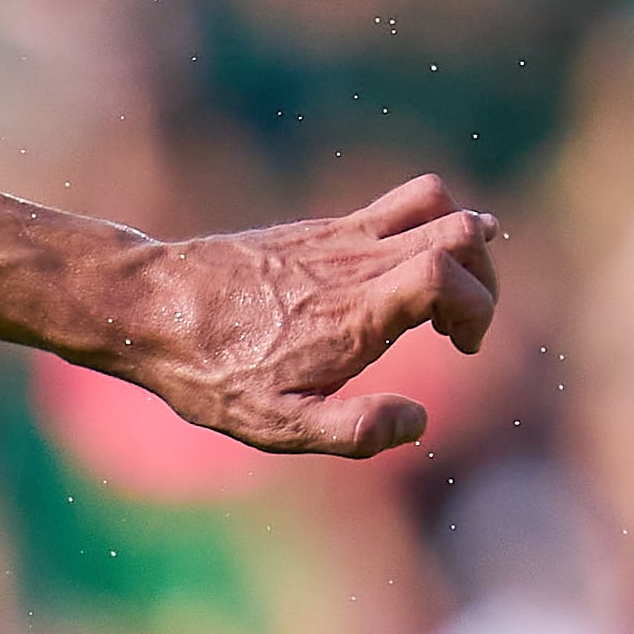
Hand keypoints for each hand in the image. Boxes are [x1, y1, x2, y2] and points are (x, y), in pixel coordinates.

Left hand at [110, 174, 500, 456]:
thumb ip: (354, 430)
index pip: (450, 272)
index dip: (479, 306)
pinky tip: (393, 279)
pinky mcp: (320, 229)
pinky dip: (424, 229)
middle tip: (456, 322)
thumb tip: (419, 421)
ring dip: (461, 240)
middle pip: (463, 228)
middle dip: (485, 275)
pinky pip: (395, 206)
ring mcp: (339, 237)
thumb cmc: (210, 372)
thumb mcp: (276, 424)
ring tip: (439, 291)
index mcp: (357, 311)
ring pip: (435, 203)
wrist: (147, 305)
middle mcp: (356, 263)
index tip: (457, 346)